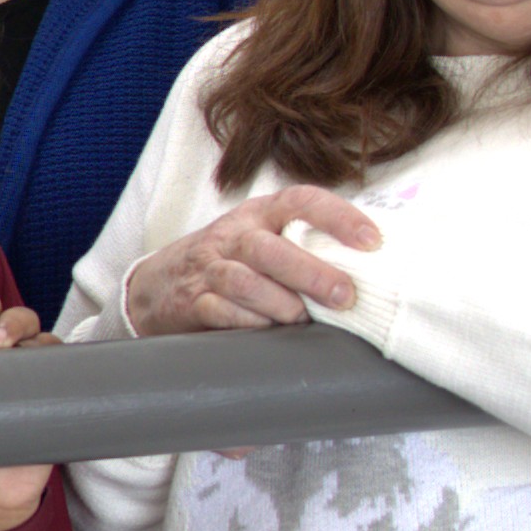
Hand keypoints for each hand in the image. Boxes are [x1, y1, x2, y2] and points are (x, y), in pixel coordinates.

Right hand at [122, 187, 382, 332]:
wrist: (158, 285)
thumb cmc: (231, 262)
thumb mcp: (263, 239)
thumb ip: (305, 245)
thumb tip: (371, 267)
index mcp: (258, 214)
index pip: (300, 200)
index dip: (337, 217)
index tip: (372, 241)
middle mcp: (233, 236)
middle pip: (268, 247)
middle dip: (311, 273)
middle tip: (345, 296)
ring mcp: (208, 268)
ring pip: (243, 281)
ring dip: (279, 303)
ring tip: (301, 317)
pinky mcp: (191, 301)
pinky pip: (219, 310)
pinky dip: (247, 322)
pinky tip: (266, 329)